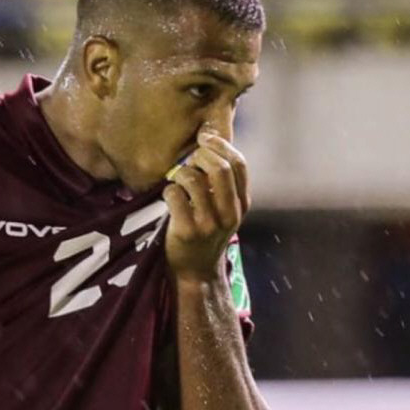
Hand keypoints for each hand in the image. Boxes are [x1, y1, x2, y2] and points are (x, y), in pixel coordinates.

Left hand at [162, 129, 250, 282]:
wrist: (196, 271)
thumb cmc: (207, 233)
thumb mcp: (225, 211)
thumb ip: (224, 185)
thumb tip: (210, 144)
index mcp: (242, 204)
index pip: (239, 164)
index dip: (221, 145)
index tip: (205, 137)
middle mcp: (229, 214)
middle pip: (219, 168)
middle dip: (200, 155)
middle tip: (189, 160)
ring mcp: (209, 224)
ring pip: (194, 179)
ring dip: (181, 173)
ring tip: (177, 181)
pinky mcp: (187, 232)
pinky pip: (174, 195)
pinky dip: (168, 191)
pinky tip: (170, 198)